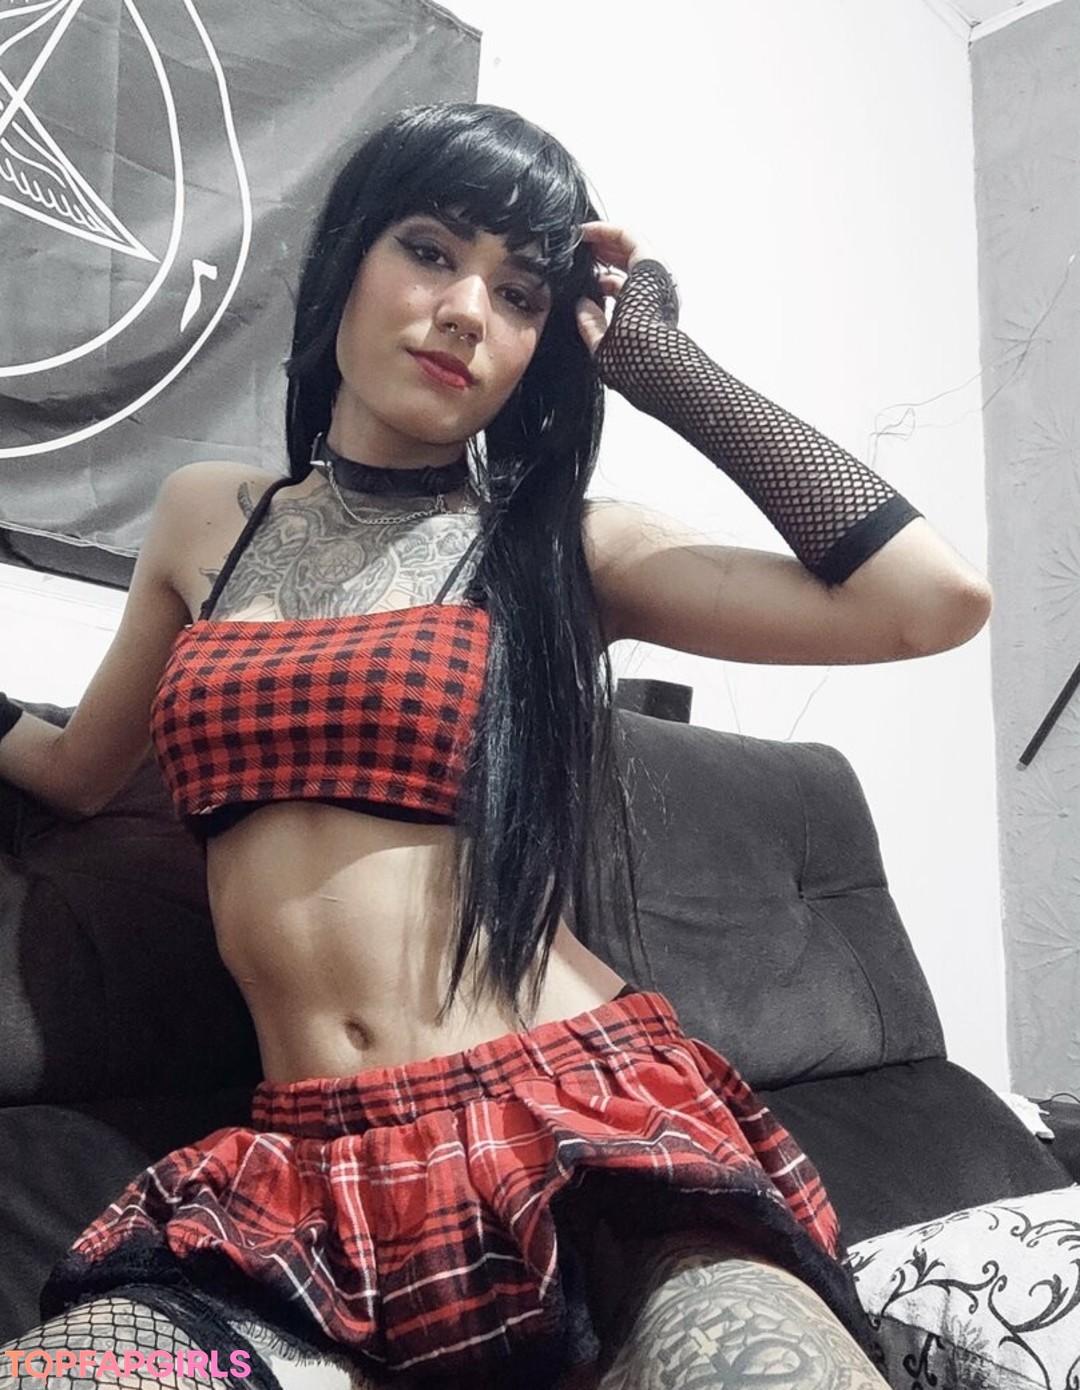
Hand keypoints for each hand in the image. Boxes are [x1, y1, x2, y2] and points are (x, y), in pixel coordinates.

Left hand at [575, 221, 650, 356]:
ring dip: (604, 240)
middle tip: (581, 250)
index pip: (621, 287)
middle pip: (626, 264)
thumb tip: (582, 306)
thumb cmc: (632, 364)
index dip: (600, 280)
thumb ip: (593, 327)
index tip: (581, 276)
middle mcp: (653, 291)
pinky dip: (607, 231)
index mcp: (645, 311)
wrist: (648, 360)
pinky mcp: (650, 262)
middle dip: (602, 255)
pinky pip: (628, 237)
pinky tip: (587, 231)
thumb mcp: (604, 348)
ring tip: (582, 236)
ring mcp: (654, 276)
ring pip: (628, 247)